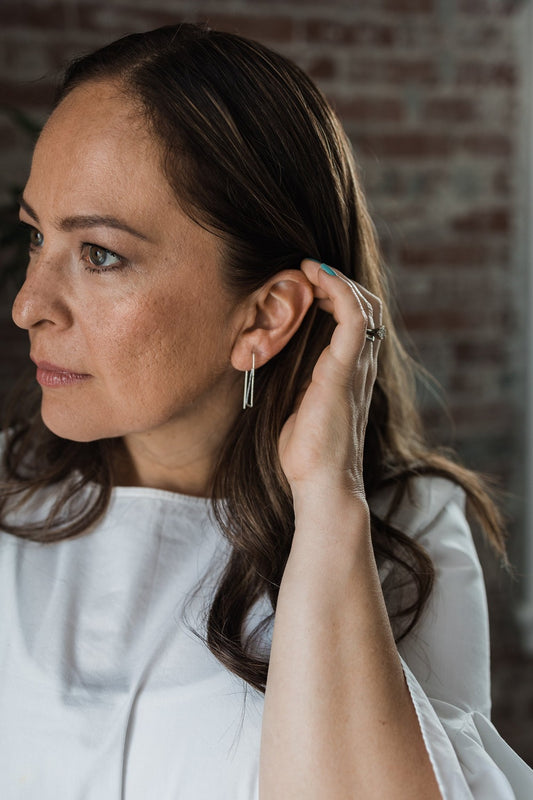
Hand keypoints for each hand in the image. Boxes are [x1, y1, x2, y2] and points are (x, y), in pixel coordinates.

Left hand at [278, 258, 382, 502]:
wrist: (320, 483)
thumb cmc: (304, 451)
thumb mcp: (295, 403)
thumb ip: (295, 377)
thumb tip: (270, 354)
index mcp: (349, 372)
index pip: (357, 319)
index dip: (336, 292)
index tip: (306, 279)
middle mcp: (360, 365)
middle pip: (366, 305)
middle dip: (338, 280)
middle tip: (305, 269)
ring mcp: (357, 367)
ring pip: (364, 304)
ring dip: (337, 279)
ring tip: (309, 268)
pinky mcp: (346, 371)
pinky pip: (353, 317)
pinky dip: (337, 289)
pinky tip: (316, 277)